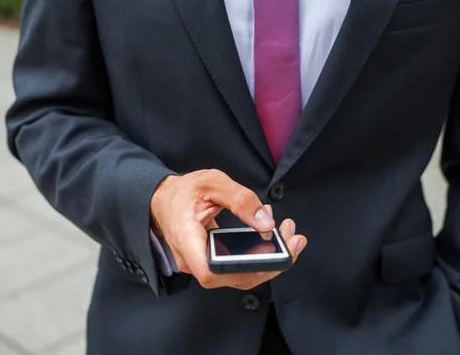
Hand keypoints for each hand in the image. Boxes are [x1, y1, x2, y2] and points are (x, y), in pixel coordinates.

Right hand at [151, 169, 306, 289]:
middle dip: (270, 263)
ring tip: (290, 236)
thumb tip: (266, 224)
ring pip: (239, 275)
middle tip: (294, 240)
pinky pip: (238, 267)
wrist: (166, 199)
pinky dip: (260, 255)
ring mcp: (202, 264)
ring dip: (270, 260)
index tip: (270, 254)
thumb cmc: (184, 190)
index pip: (211, 272)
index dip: (243, 269)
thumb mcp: (212, 182)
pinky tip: (276, 238)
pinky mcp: (213, 262)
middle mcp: (192, 260)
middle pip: (233, 277)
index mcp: (185, 238)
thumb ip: (240, 199)